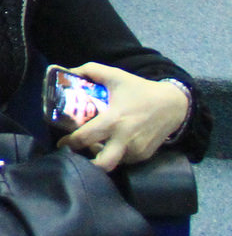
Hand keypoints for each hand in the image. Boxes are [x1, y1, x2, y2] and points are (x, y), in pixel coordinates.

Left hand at [60, 64, 190, 170]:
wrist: (173, 105)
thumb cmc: (140, 90)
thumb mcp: (115, 75)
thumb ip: (90, 70)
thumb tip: (66, 70)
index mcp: (114, 120)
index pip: (85, 138)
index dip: (69, 143)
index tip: (61, 142)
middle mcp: (125, 140)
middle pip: (102, 165)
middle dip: (85, 164)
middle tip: (75, 153)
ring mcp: (136, 151)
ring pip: (111, 163)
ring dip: (99, 157)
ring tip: (93, 145)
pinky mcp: (143, 156)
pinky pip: (122, 160)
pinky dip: (113, 155)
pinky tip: (110, 143)